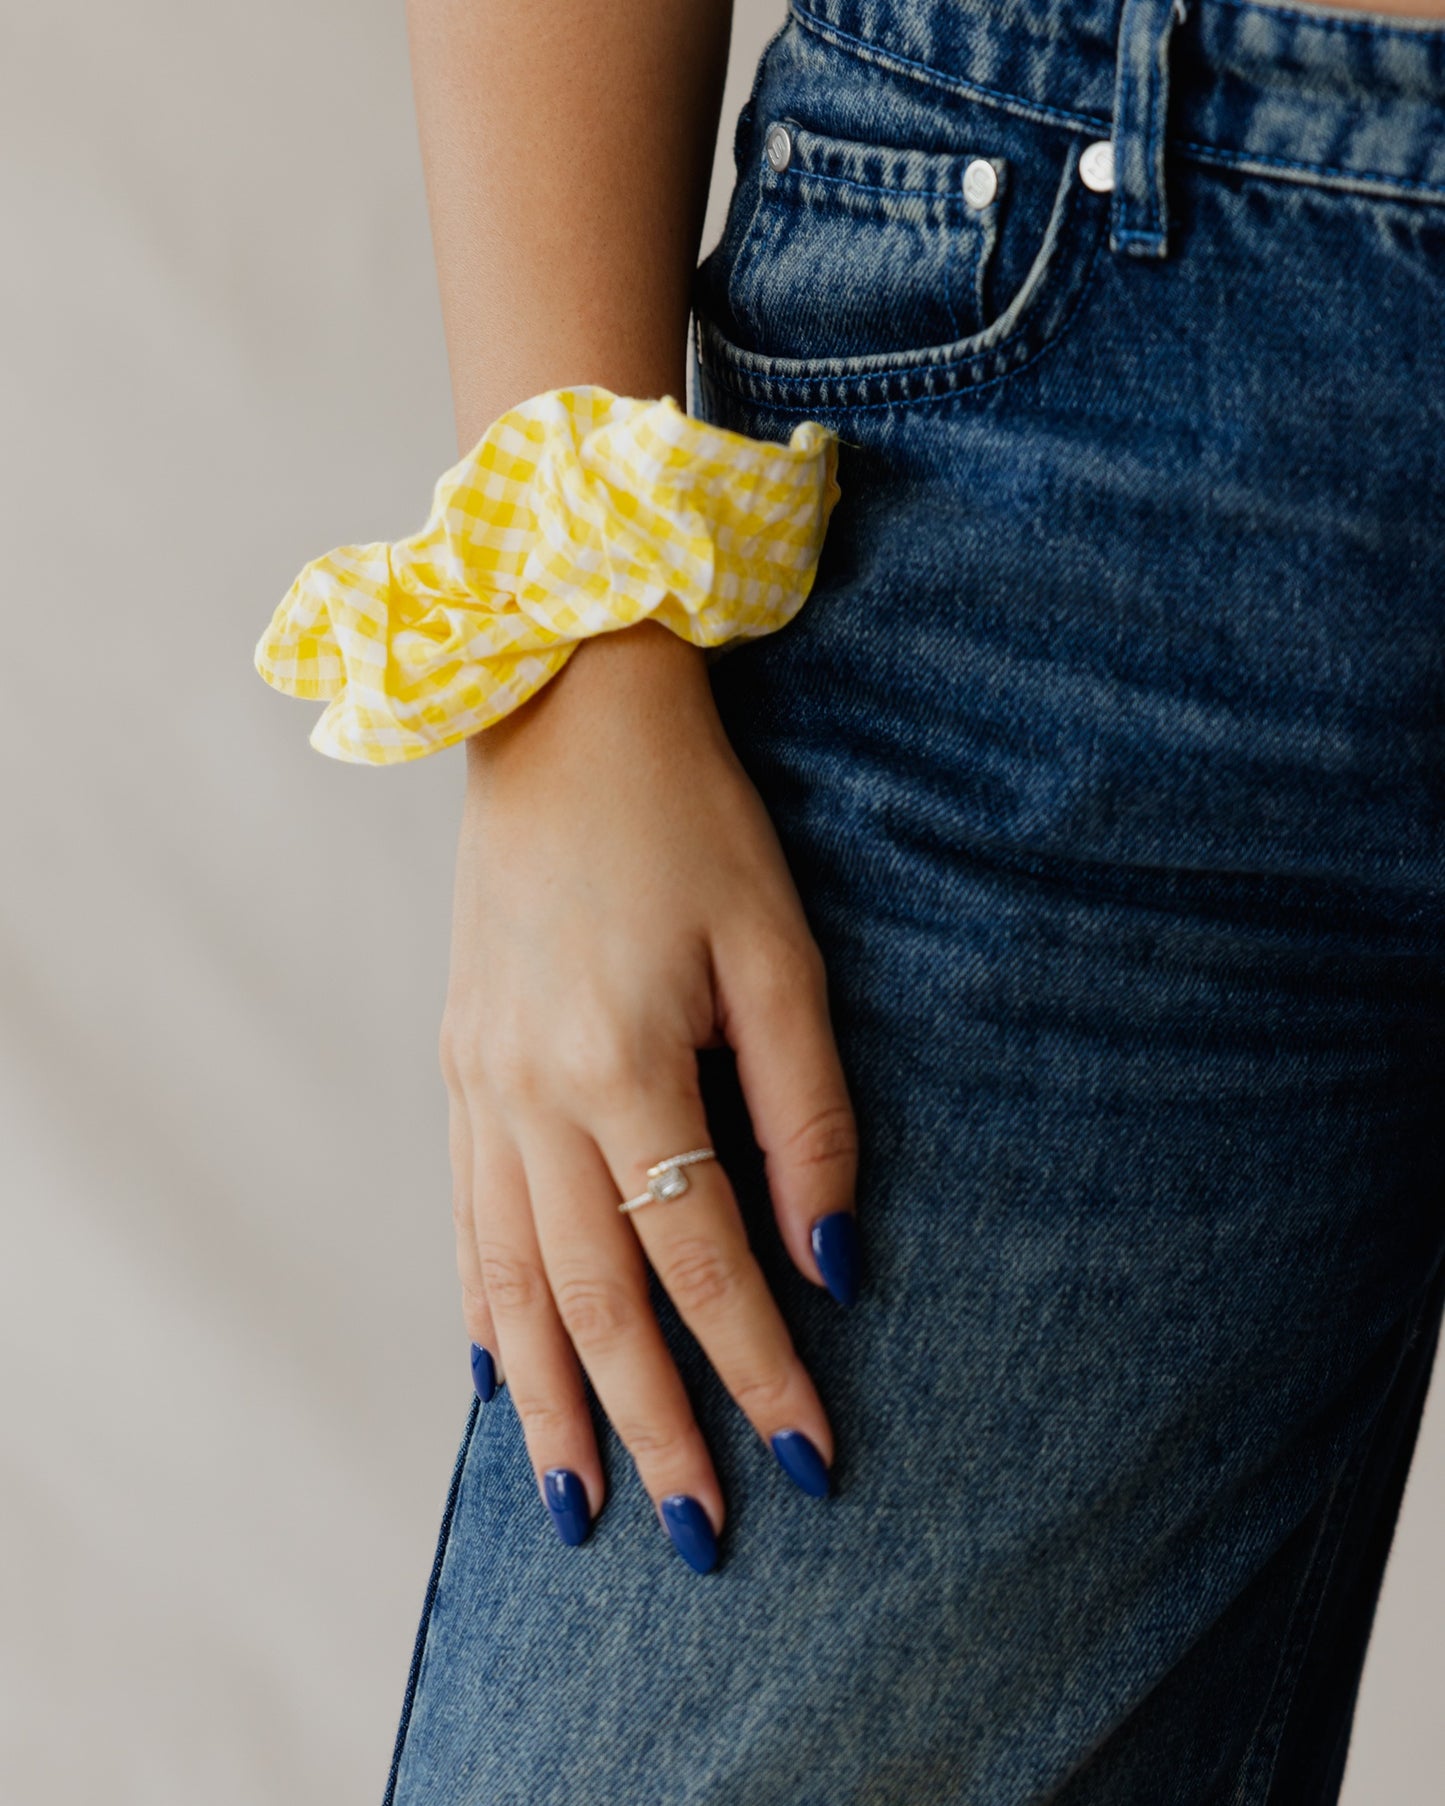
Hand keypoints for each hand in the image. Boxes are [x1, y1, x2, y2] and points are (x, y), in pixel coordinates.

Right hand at [439, 618, 859, 1571]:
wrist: (564, 717)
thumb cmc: (692, 824)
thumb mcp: (780, 954)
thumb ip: (809, 1115)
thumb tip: (831, 1259)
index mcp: (617, 1067)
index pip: (701, 1263)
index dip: (758, 1369)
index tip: (808, 1457)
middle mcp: (527, 1097)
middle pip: (593, 1302)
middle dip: (652, 1425)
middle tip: (697, 1530)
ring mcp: (476, 1087)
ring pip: (510, 1283)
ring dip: (549, 1401)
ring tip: (580, 1500)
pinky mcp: (458, 1068)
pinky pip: (465, 1219)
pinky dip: (483, 1311)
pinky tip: (497, 1372)